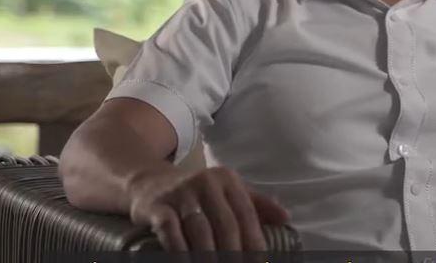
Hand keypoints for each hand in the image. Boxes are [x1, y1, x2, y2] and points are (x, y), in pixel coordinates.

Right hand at [125, 164, 289, 251]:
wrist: (150, 182)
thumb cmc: (198, 193)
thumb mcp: (228, 191)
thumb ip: (257, 205)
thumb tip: (286, 217)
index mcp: (228, 180)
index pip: (247, 214)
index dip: (255, 241)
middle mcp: (206, 182)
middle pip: (226, 223)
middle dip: (234, 253)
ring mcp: (181, 193)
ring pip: (200, 229)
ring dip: (209, 255)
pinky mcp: (157, 205)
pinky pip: (170, 229)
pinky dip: (179, 249)